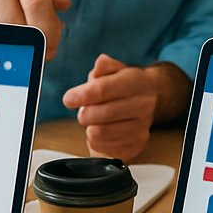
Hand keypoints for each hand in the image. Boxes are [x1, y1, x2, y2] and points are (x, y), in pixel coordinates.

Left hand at [62, 55, 189, 160]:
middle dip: (84, 113)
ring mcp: (142, 127)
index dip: (82, 95)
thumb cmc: (123, 86)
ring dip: (90, 127)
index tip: (68, 99)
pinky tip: (102, 131)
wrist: (144, 102)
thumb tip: (100, 65)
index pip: (103, 89)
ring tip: (95, 120)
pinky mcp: (137, 145)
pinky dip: (96, 140)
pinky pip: (104, 148)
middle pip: (101, 114)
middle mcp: (144, 105)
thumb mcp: (114, 70)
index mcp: (137, 81)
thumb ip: (105, 67)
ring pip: (101, 132)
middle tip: (84, 110)